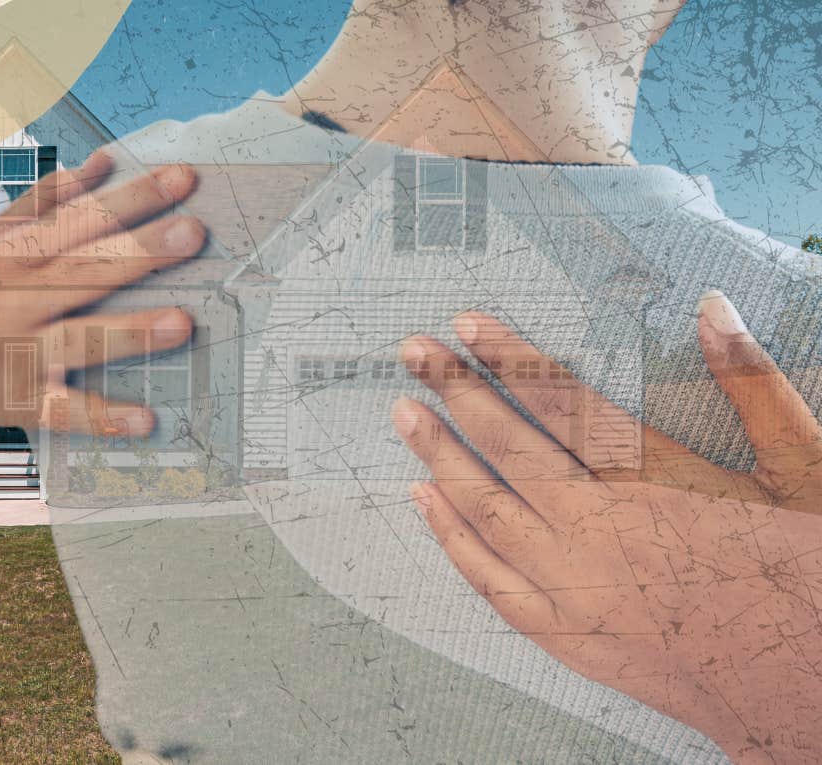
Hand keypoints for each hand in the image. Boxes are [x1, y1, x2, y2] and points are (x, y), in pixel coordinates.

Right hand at [0, 149, 205, 445]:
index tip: (182, 178)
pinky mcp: (20, 403)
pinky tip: (146, 420)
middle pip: (83, 272)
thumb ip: (44, 203)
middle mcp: (12, 301)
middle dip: (139, 251)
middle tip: (193, 232)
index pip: (78, 220)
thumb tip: (99, 163)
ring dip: (129, 333)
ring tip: (182, 323)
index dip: (130, 197)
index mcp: (9, 256)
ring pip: (77, 341)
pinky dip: (103, 418)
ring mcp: (17, 354)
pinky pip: (65, 412)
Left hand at [391, 293, 821, 763]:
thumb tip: (713, 310)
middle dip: (457, 392)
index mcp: (659, 485)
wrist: (808, 698)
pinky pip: (491, 580)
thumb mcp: (806, 472)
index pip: (564, 403)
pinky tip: (426, 502)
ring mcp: (577, 590)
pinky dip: (454, 538)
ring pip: (488, 511)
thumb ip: (754, 387)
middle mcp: (604, 533)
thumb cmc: (808, 582)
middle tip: (414, 352)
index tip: (470, 327)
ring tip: (405, 414)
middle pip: (511, 447)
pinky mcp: (568, 637)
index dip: (511, 359)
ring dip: (441, 456)